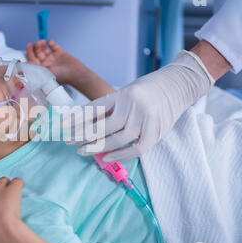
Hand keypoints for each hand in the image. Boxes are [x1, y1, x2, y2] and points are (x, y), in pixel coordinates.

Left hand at [26, 39, 85, 85]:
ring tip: (43, 41)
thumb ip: (36, 68)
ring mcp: (53, 58)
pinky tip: (50, 42)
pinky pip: (53, 46)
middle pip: (38, 52)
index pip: (32, 59)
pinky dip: (51, 43)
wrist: (76, 73)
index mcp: (42, 69)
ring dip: (42, 44)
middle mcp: (46, 63)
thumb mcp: (45, 72)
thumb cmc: (61, 76)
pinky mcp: (60, 53)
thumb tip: (26, 63)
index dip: (29, 52)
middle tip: (38, 43)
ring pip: (44, 48)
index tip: (29, 45)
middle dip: (36, 47)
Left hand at [63, 50, 214, 161]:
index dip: (76, 119)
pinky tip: (106, 158)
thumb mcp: (127, 91)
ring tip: (82, 150)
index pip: (94, 109)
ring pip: (116, 140)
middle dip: (82, 135)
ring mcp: (146, 120)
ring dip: (96, 147)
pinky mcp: (156, 132)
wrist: (179, 84)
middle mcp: (133, 106)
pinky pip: (135, 149)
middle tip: (68, 141)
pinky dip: (120, 155)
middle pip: (102, 127)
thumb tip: (86, 123)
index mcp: (123, 94)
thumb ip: (110, 107)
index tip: (62, 127)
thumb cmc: (148, 89)